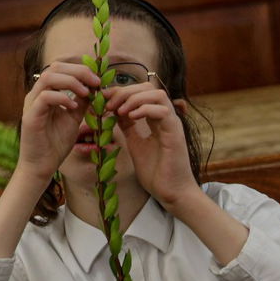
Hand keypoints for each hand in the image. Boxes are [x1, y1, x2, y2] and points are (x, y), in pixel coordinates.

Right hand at [16, 61, 101, 184]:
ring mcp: (31, 104)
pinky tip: (73, 107)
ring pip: (48, 78)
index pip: (61, 68)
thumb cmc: (55, 143)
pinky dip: (62, 98)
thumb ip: (81, 102)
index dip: (81, 69)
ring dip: (71, 82)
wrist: (42, 166)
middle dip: (79, 71)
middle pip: (55, 67)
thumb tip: (94, 86)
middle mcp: (36, 94)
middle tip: (96, 83)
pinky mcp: (30, 116)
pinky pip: (45, 97)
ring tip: (86, 93)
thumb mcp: (74, 118)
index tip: (98, 81)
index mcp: (46, 93)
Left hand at [105, 84, 199, 208]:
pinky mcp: (175, 133)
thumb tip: (114, 112)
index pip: (141, 93)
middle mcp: (166, 118)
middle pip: (149, 87)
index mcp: (156, 119)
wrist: (172, 193)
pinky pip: (163, 111)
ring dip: (135, 98)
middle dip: (125, 91)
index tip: (103, 99)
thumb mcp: (135, 144)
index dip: (121, 92)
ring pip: (157, 94)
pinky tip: (130, 117)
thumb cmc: (156, 172)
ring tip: (120, 110)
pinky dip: (145, 109)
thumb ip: (128, 127)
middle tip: (109, 104)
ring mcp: (172, 124)